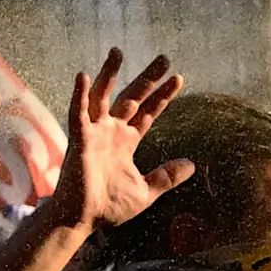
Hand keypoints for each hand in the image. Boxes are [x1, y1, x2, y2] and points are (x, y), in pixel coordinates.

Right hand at [51, 48, 191, 230]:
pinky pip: (78, 113)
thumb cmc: (109, 207)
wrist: (83, 219)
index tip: (178, 78)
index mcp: (126, 141)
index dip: (163, 96)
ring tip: (118, 51)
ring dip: (110, 74)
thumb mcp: (146, 190)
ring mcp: (94, 133)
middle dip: (148, 78)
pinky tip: (84, 75)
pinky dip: (80, 94)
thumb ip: (167, 176)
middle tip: (164, 57)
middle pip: (132, 97)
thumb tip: (192, 165)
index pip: (148, 112)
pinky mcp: (79, 139)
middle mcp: (111, 132)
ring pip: (103, 96)